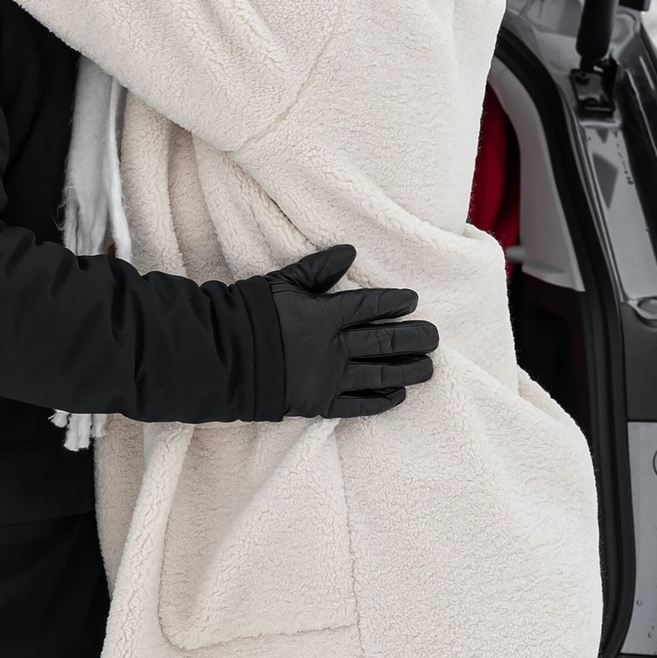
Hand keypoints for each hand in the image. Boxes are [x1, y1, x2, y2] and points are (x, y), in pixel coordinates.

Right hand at [260, 244, 437, 419]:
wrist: (222, 358)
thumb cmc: (249, 316)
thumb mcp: (282, 283)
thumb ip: (317, 269)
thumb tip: (349, 251)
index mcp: (324, 315)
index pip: (370, 307)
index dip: (394, 303)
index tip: (412, 301)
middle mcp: (333, 348)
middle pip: (383, 341)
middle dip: (413, 338)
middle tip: (434, 336)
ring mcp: (328, 379)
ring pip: (379, 374)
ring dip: (407, 370)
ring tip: (428, 367)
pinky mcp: (318, 404)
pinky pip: (358, 405)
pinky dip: (380, 401)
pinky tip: (398, 395)